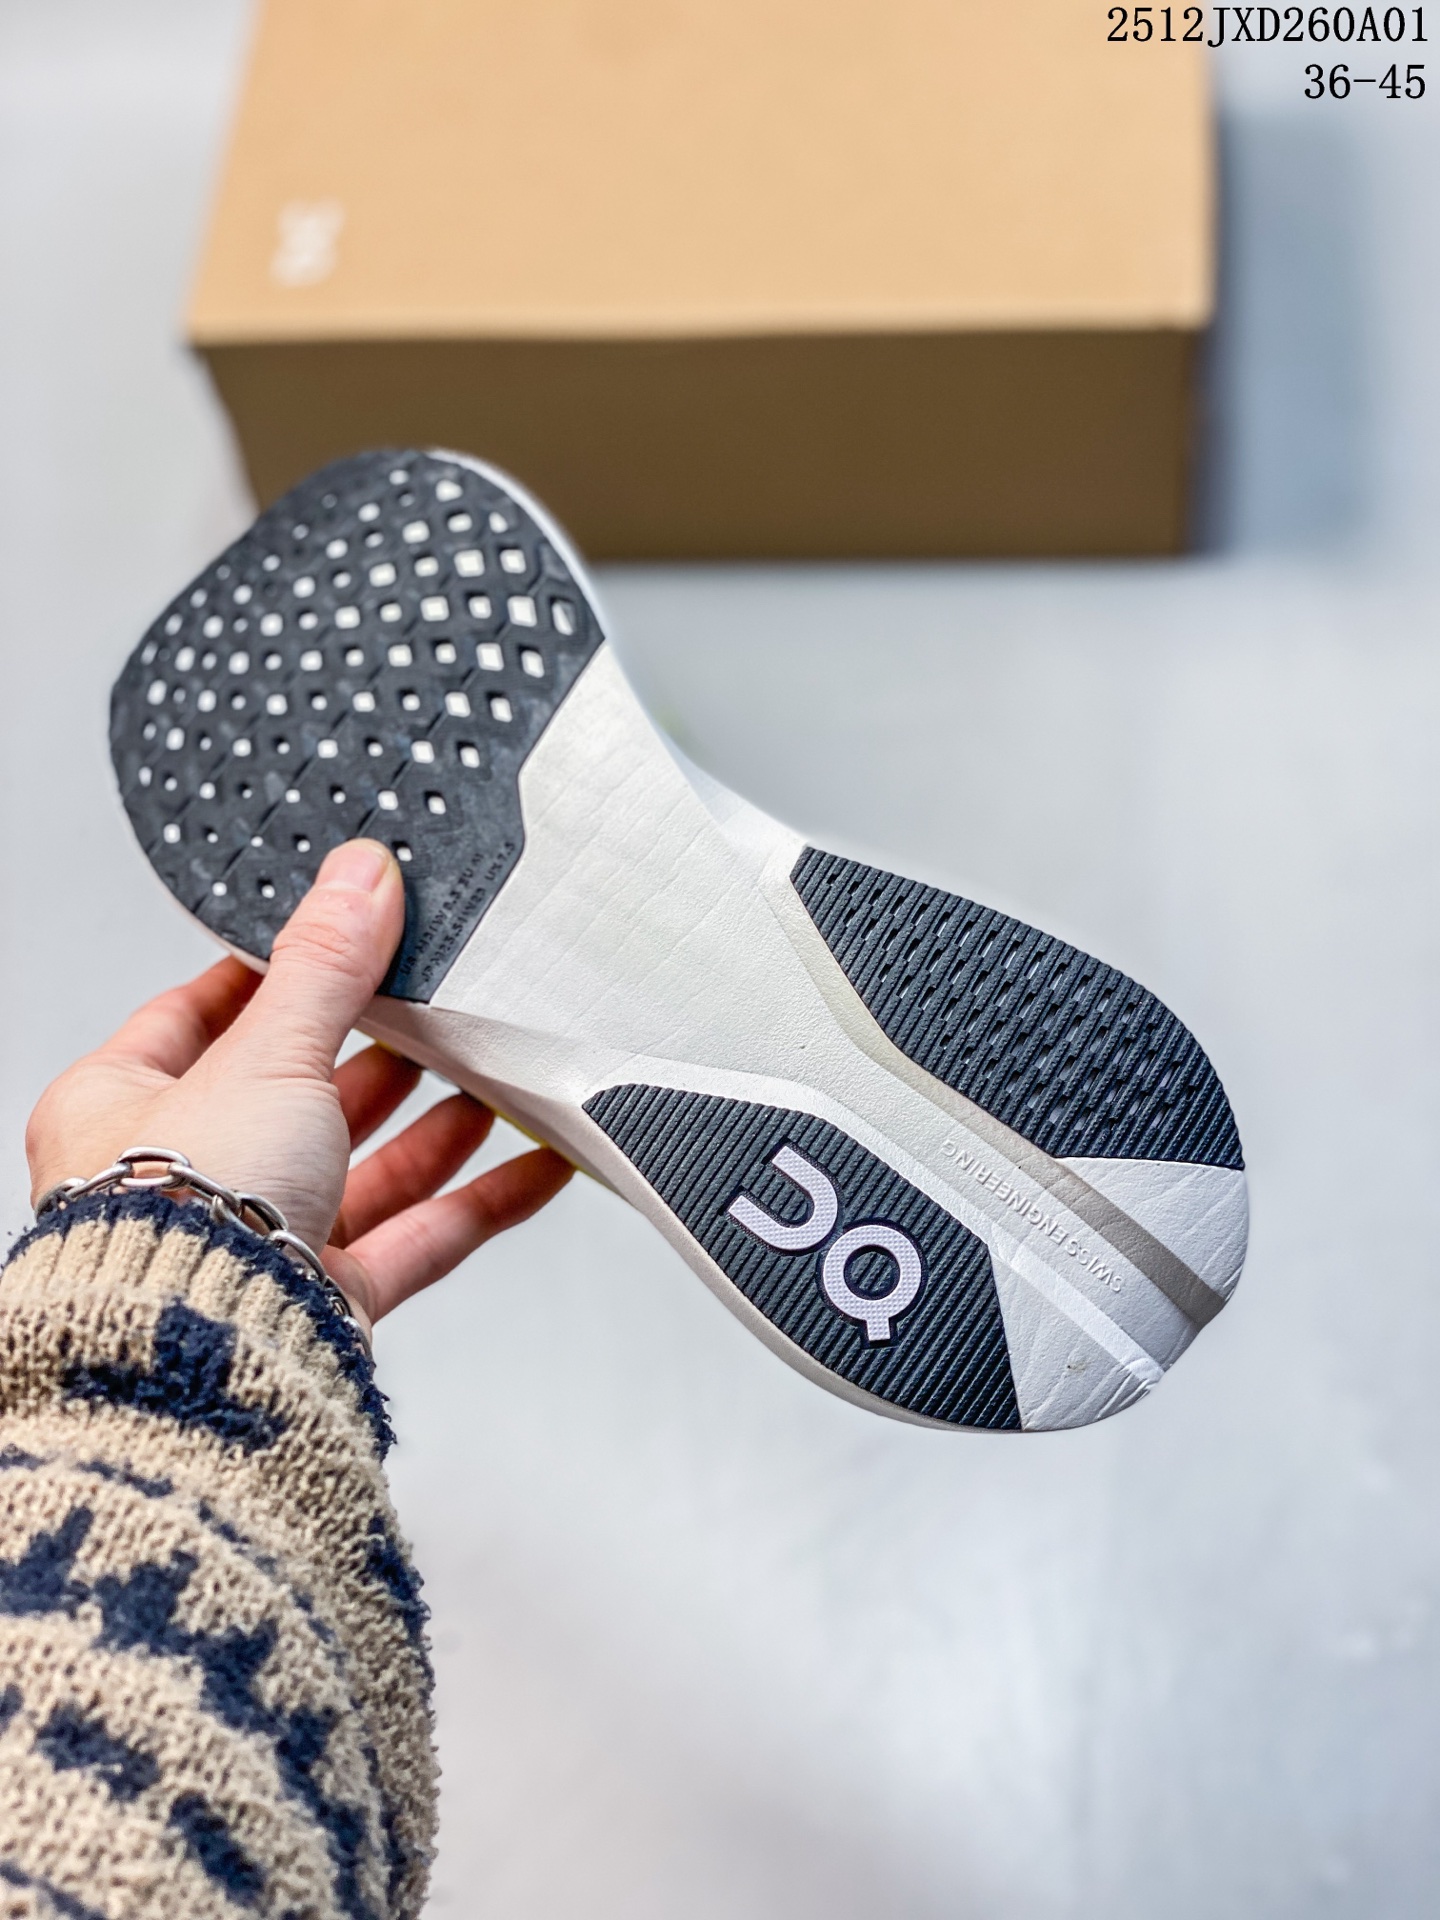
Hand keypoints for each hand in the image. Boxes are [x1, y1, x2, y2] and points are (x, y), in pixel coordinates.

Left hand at [25, 839, 572, 1327]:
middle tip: (438, 1003)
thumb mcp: (265, 1054)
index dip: (272, 977)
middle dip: (380, 1052)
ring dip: (438, 1124)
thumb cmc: (180, 1212)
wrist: (210, 1349)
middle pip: (298, 1093)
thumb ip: (324, 967)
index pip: (199, 1017)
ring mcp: (258, 1241)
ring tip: (501, 1073)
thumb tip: (357, 879)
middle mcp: (185, 1178)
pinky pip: (417, 1237)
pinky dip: (481, 1200)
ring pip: (365, 1167)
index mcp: (123, 1107)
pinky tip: (537, 1164)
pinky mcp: (323, 1298)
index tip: (337, 941)